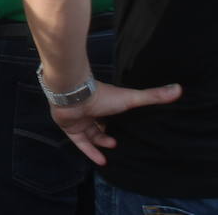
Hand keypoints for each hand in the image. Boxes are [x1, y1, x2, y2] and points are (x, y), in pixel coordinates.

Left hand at [49, 80, 181, 165]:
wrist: (74, 95)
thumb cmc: (103, 96)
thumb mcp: (131, 98)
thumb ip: (153, 96)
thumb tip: (179, 89)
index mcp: (104, 103)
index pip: (112, 113)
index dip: (119, 121)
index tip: (131, 130)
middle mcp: (91, 111)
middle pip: (100, 124)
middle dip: (108, 133)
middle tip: (120, 142)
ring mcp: (79, 120)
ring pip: (90, 134)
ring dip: (101, 142)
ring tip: (114, 146)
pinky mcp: (70, 128)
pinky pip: (80, 143)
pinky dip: (90, 152)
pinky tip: (102, 161)